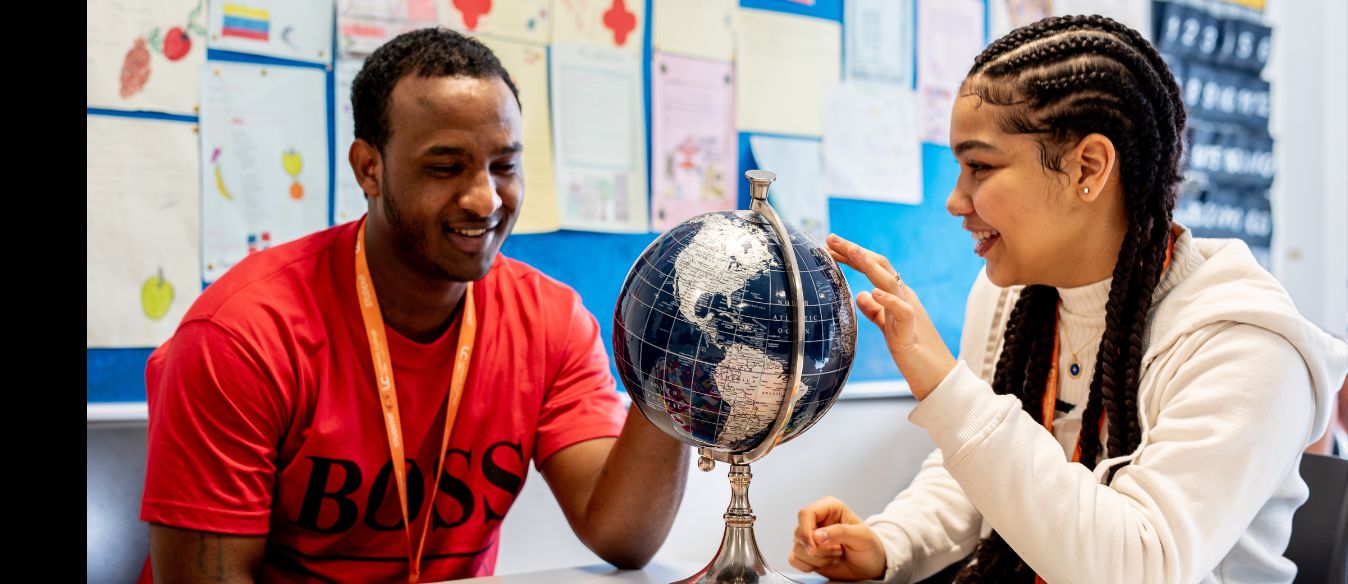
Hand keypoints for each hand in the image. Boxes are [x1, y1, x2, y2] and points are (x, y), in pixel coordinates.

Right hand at [788, 496, 885, 580]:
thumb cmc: (869, 547)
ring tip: (836, 556)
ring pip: (797, 548)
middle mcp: (817, 520)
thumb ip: (840, 532)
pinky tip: (826, 562)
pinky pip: (794, 560)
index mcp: (829, 508)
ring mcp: (810, 537)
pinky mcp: (806, 553)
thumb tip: (817, 536)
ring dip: (818, 559)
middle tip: (838, 551)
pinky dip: (809, 566)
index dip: (806, 531)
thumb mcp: (862, 537)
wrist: (870, 566)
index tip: (814, 548)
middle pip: (799, 533)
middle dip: (818, 549)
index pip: (805, 514)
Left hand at [826, 234, 956, 398]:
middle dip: (855, 251)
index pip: (874, 268)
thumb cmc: (914, 352)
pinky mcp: (911, 329)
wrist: (937, 375)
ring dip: (869, 264)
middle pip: (880, 266)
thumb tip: (861, 294)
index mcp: (898, 296)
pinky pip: (901, 310)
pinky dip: (887, 299)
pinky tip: (871, 291)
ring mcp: (909, 310)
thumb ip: (876, 311)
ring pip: (890, 280)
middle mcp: (904, 297)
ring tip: (851, 251)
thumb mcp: (889, 328)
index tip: (831, 246)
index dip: (853, 256)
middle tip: (831, 238)